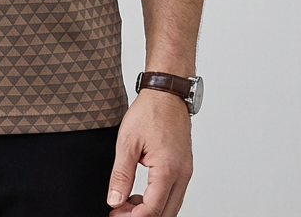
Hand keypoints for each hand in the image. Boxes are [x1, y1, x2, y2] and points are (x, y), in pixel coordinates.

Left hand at [106, 90, 192, 215]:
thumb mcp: (127, 142)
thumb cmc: (149, 112)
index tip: (116, 214)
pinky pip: (174, 194)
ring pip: (171, 206)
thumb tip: (115, 199)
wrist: (166, 94)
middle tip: (120, 212)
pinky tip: (141, 194)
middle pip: (165, 214)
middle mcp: (182, 174)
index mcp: (167, 169)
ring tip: (127, 203)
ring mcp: (185, 171)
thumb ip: (121, 174)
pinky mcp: (184, 167)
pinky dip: (158, 200)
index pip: (152, 210)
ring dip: (151, 210)